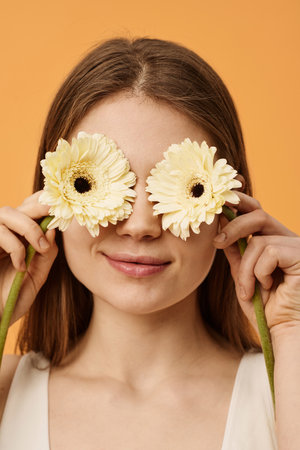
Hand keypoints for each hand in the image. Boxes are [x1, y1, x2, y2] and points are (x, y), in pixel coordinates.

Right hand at [0, 191, 57, 325]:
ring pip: (7, 212)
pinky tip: (20, 266)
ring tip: (40, 248)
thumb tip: (54, 229)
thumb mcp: (37, 275)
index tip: (65, 211)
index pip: (32, 208)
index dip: (46, 203)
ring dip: (29, 228)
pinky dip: (14, 247)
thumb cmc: (12, 299)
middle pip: (21, 204)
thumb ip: (47, 253)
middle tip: (57, 218)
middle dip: (41, 207)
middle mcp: (4, 233)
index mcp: (18, 236)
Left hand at [213, 192, 299, 336]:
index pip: (257, 212)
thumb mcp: (242, 276)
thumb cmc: (266, 308)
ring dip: (245, 269)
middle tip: (217, 243)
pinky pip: (269, 251)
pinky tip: (267, 288)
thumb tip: (221, 225)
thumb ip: (235, 252)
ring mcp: (297, 246)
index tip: (218, 206)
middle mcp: (288, 239)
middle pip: (258, 214)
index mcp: (275, 241)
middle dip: (233, 226)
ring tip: (248, 290)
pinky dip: (259, 272)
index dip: (239, 203)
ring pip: (258, 241)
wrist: (285, 332)